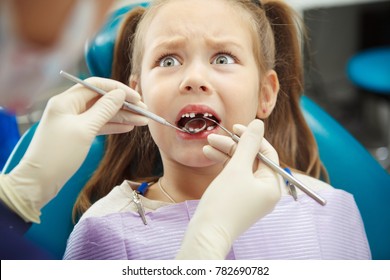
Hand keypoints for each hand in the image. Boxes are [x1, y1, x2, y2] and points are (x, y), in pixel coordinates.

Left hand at [0, 77, 147, 221]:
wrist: (39, 181)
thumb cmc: (58, 154)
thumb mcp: (84, 130)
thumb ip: (104, 110)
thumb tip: (120, 94)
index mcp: (66, 101)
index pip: (96, 85)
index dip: (118, 89)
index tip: (136, 97)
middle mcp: (69, 107)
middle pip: (101, 99)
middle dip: (123, 104)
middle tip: (144, 111)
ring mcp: (73, 121)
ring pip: (102, 114)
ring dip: (122, 116)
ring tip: (142, 121)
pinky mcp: (77, 134)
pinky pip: (98, 125)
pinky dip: (113, 126)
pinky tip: (129, 127)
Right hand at [177, 119, 281, 258]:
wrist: (206, 233)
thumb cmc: (224, 202)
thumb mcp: (237, 168)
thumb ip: (248, 144)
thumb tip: (259, 123)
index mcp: (272, 185)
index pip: (268, 153)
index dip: (252, 138)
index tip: (236, 127)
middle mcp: (264, 191)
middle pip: (253, 159)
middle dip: (233, 146)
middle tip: (215, 136)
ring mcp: (251, 196)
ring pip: (241, 167)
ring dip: (225, 154)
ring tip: (207, 144)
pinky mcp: (238, 199)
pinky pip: (234, 177)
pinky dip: (223, 166)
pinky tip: (209, 155)